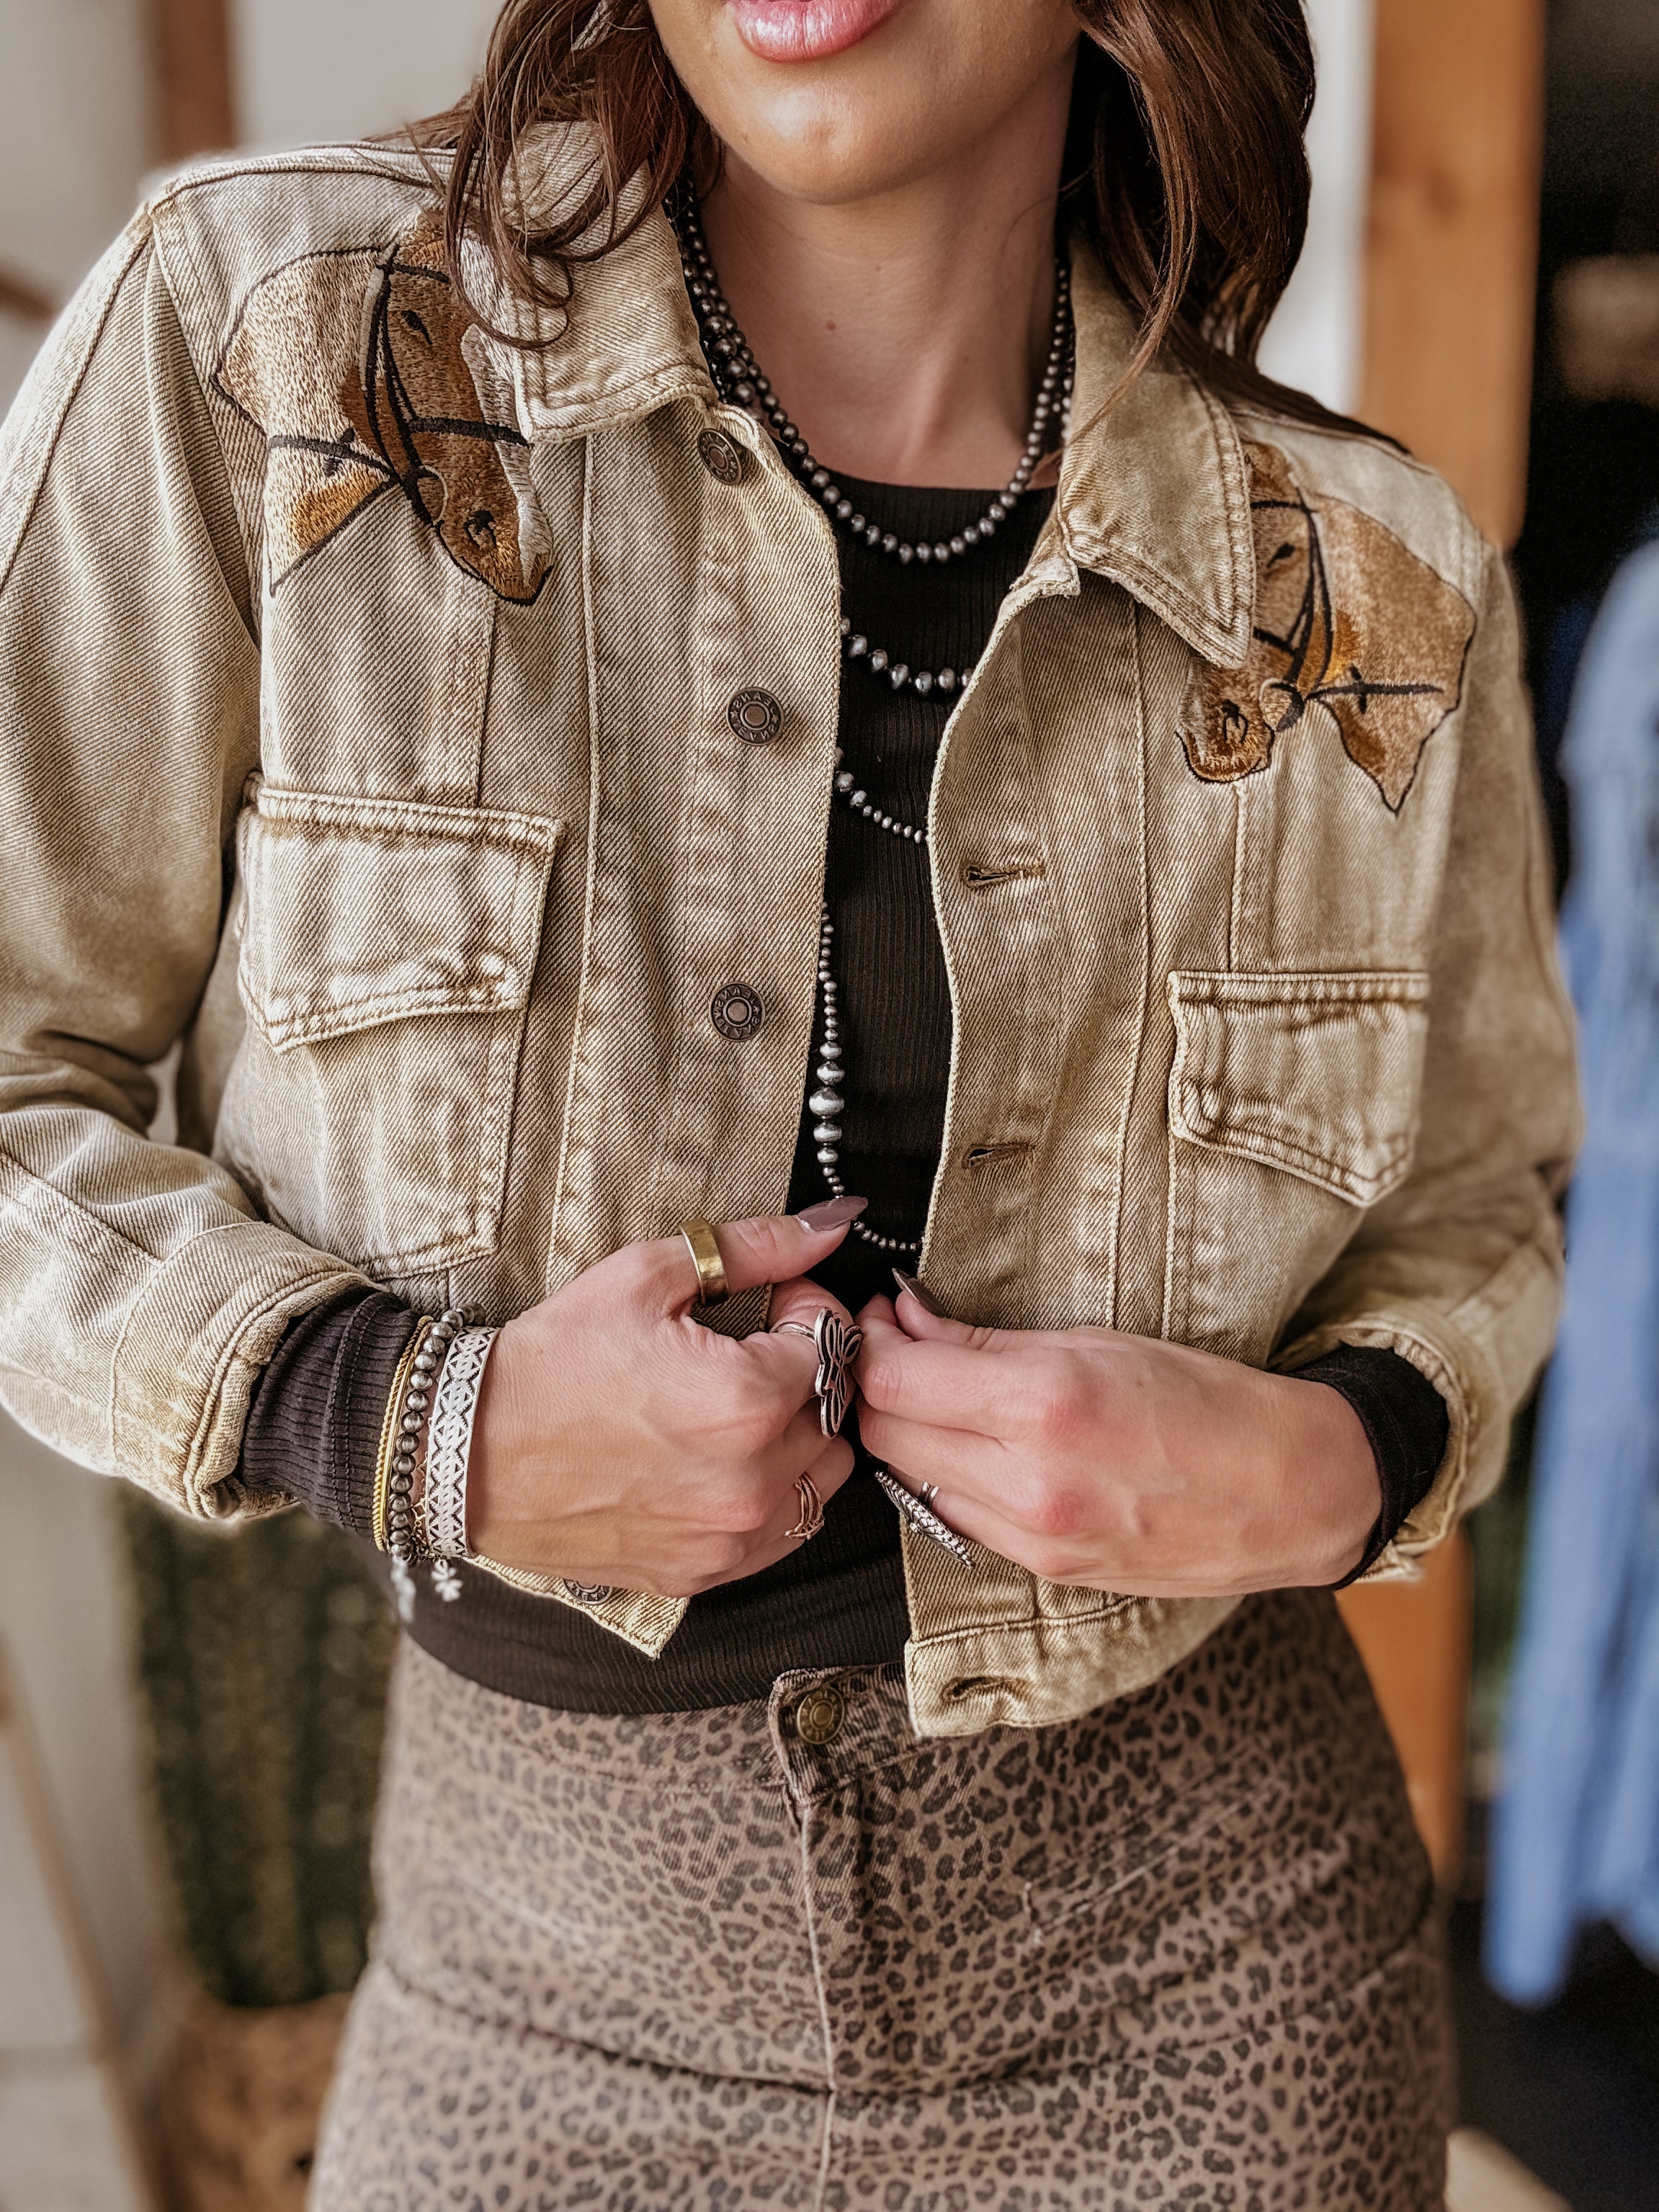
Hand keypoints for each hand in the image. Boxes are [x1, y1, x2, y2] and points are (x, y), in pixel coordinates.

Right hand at [467, 1205, 862, 1596]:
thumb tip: (832, 1224)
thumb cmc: (552, 1362)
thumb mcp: (645, 1277)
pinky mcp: (703, 1572)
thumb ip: (752, 1248)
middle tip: (751, 1352)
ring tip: (737, 1411)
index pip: (831, 1345)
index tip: (772, 1307)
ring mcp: (728, 1536)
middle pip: (833, 1414)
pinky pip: (781, 1535)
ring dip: (799, 1440)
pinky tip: (721, 1464)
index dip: (805, 1313)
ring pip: (820, 1481)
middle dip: (807, 1374)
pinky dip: (770, 1497)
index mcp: (745, 1399)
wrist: (470, 1451)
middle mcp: (751, 1478)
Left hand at [855, 1283, 1380, 1595]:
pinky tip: (976, 1445)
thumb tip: (907, 1319)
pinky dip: (946, 1478)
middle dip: (878, 1385)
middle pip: (888, 1434)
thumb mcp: (1098, 1341)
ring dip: (908, 1434)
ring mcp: (1032, 1537)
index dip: (869, 1341)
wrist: (1288, 1494)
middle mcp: (1027, 1482)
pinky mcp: (1041, 1570)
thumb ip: (986, 1339)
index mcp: (1043, 1405)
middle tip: (898, 1346)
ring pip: (910, 1481)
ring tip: (939, 1392)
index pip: (894, 1379)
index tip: (879, 1315)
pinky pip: (955, 1519)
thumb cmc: (1207, 1402)